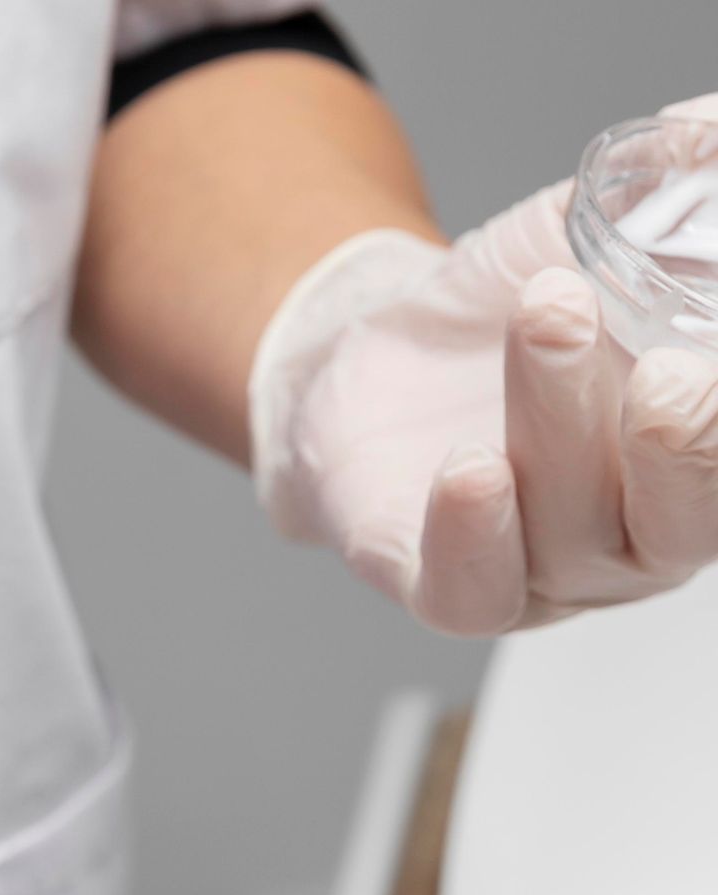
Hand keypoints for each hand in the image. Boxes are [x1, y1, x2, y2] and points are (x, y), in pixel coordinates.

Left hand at [251, 115, 717, 633]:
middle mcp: (637, 535)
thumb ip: (673, 196)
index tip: (707, 359)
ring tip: (547, 313)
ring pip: (572, 534)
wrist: (383, 351)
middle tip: (665, 375)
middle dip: (685, 452)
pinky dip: (475, 534)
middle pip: (683, 523)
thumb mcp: (605, 232)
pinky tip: (472, 469)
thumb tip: (703, 129)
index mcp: (695, 460)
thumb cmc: (511, 311)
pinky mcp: (449, 590)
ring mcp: (547, 575)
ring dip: (559, 420)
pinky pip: (470, 590)